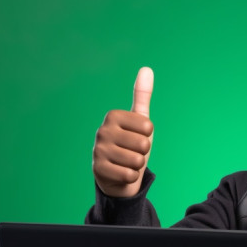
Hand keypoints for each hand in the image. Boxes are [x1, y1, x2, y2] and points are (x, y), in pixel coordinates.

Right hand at [92, 67, 154, 197]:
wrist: (116, 175)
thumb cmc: (130, 145)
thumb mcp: (139, 122)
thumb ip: (142, 96)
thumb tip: (147, 69)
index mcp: (113, 116)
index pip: (148, 127)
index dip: (148, 136)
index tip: (136, 137)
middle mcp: (102, 131)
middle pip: (143, 144)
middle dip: (143, 153)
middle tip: (132, 152)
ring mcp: (98, 150)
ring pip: (137, 161)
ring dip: (137, 166)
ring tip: (127, 163)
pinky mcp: (98, 169)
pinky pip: (128, 175)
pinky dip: (130, 177)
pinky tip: (121, 173)